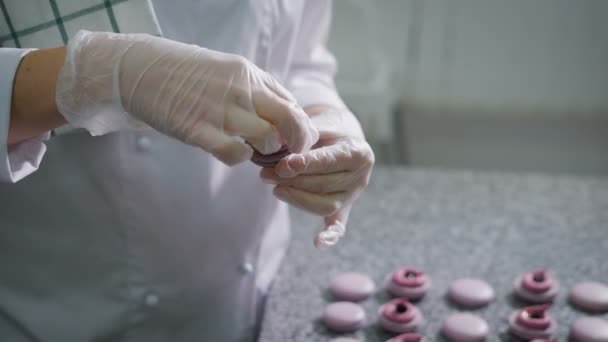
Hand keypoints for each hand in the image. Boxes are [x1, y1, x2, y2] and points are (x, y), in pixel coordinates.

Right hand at [56, 30, 317, 164]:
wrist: (138, 69)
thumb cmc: (184, 73)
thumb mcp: (226, 71)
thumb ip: (253, 90)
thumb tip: (280, 115)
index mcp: (250, 74)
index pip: (293, 104)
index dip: (298, 128)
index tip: (290, 141)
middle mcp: (241, 88)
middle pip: (292, 120)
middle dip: (297, 143)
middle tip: (285, 155)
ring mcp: (219, 108)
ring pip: (268, 139)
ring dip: (266, 153)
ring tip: (253, 152)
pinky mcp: (196, 128)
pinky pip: (234, 153)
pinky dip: (239, 158)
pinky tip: (230, 152)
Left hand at [260, 108, 373, 247]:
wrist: (338, 137)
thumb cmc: (325, 129)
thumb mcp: (319, 125)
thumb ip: (304, 139)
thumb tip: (282, 160)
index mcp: (359, 153)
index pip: (330, 161)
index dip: (305, 164)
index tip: (283, 165)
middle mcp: (360, 178)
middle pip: (324, 185)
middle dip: (293, 181)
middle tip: (267, 174)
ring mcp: (352, 196)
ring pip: (325, 206)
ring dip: (297, 199)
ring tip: (275, 188)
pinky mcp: (343, 209)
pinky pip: (338, 226)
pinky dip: (329, 236)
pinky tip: (318, 243)